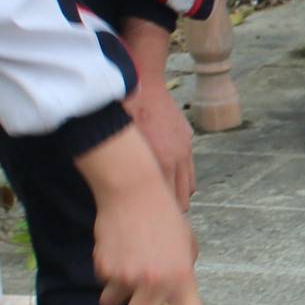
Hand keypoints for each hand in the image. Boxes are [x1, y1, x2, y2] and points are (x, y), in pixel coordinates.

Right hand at [74, 126, 217, 304]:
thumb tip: (170, 296)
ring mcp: (126, 278)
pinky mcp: (104, 268)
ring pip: (113, 304)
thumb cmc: (163, 217)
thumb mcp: (185, 246)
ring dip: (118, 293)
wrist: (132, 190)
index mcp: (181, 279)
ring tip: (127, 263)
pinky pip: (104, 281)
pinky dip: (109, 271)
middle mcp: (154, 284)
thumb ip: (181, 273)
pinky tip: (118, 248)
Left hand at [120, 17, 193, 206]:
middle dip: (166, 212)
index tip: (142, 223)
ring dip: (175, 196)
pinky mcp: (187, 141)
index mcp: (157, 162)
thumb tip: (115, 197)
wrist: (142, 81)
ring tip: (159, 202)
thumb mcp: (117, 144)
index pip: (163, 204)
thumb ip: (120, 172)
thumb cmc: (122, 113)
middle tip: (150, 217)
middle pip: (179, 202)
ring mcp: (184, 150)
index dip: (153, 216)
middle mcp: (175, 158)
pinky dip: (181, 180)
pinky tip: (166, 180)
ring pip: (188, 189)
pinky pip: (190, 172)